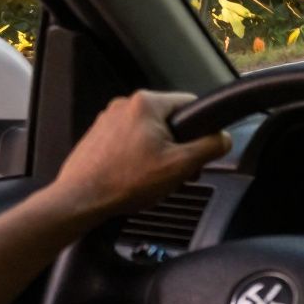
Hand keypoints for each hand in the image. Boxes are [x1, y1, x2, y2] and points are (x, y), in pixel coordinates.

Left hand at [47, 91, 229, 217]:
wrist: (79, 200)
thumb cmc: (124, 182)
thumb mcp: (180, 166)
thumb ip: (210, 147)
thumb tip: (224, 138)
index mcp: (146, 103)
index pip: (190, 104)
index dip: (201, 129)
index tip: (198, 151)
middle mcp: (124, 105)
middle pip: (169, 121)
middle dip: (177, 146)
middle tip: (177, 171)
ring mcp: (107, 120)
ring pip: (148, 133)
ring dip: (157, 154)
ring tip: (153, 179)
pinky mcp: (97, 137)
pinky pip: (128, 142)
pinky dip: (136, 158)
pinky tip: (135, 179)